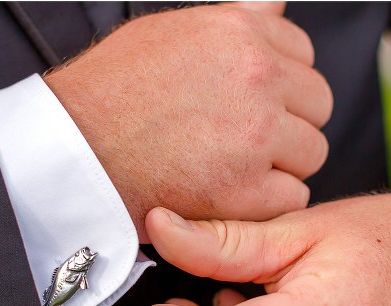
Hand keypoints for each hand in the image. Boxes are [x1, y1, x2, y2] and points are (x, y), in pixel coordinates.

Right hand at [44, 2, 331, 241]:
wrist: (73, 152)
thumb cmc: (109, 94)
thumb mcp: (170, 32)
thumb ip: (234, 20)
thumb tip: (275, 4)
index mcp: (240, 34)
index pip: (304, 55)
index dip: (282, 84)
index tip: (257, 103)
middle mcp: (256, 77)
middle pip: (317, 106)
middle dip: (289, 123)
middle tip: (246, 140)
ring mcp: (255, 134)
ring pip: (310, 154)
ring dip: (281, 165)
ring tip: (233, 168)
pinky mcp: (245, 189)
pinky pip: (291, 197)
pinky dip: (266, 202)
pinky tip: (230, 194)